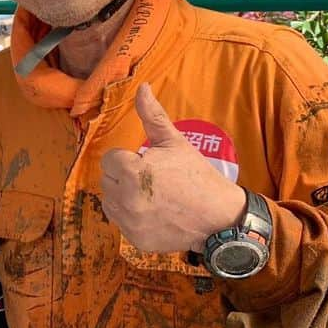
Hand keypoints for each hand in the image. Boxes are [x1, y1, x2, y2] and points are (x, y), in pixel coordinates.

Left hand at [99, 83, 245, 254]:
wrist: (219, 216)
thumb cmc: (196, 175)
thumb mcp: (175, 142)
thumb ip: (152, 115)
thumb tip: (142, 87)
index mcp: (130, 171)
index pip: (111, 159)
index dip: (129, 159)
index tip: (149, 163)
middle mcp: (125, 199)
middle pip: (107, 180)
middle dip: (124, 176)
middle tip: (152, 179)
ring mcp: (129, 223)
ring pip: (109, 201)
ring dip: (123, 196)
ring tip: (151, 195)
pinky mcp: (135, 240)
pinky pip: (120, 222)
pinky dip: (131, 217)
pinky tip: (153, 212)